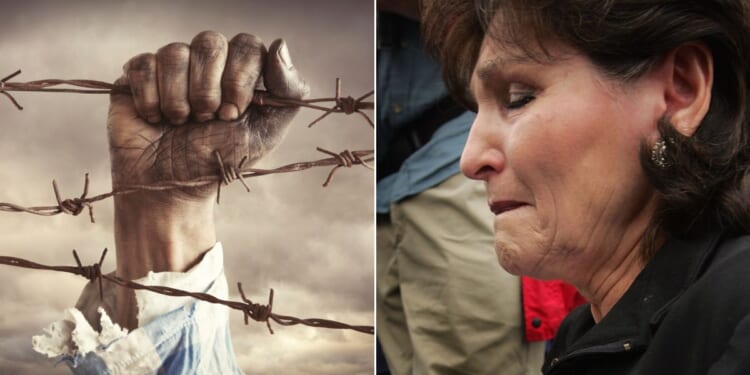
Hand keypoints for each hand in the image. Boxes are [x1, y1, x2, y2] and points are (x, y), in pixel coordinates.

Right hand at [107, 30, 308, 202]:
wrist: (174, 186)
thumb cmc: (222, 160)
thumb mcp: (266, 133)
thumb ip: (288, 91)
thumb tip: (280, 44)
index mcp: (241, 69)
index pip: (247, 46)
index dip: (239, 79)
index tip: (233, 114)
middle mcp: (209, 62)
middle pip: (210, 43)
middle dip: (208, 90)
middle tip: (207, 120)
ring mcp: (173, 65)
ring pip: (175, 53)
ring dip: (179, 100)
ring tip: (181, 123)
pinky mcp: (139, 74)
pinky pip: (143, 65)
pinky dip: (151, 100)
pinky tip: (156, 119)